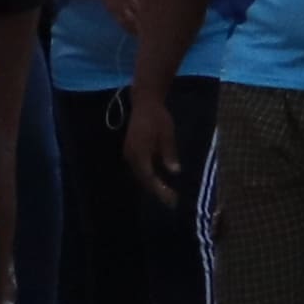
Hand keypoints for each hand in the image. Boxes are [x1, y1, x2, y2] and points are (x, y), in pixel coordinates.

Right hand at [125, 91, 181, 206]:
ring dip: (151, 185)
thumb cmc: (158, 117)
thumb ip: (169, 153)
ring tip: (165, 193)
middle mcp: (131, 155)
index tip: (172, 200)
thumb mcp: (167, 133)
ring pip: (140, 175)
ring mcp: (129, 152)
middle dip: (157, 191)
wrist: (144, 102)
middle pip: (143, 179)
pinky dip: (147, 177)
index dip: (160, 190)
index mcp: (140, 152)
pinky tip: (156, 180)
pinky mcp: (131, 150)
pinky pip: (138, 168)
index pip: (149, 178)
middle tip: (171, 201)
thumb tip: (174, 172)